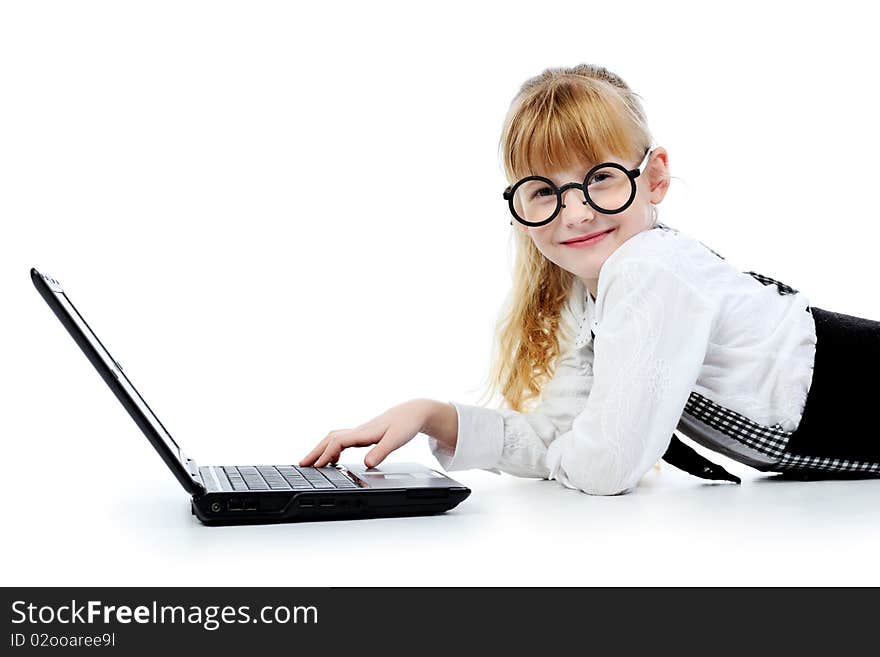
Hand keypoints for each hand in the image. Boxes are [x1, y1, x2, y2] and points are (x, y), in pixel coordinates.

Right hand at [299, 399, 436, 468]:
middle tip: (302, 465)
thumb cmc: (406, 424)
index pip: (337, 442)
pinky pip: (343, 440)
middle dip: (315, 452)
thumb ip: (381, 452)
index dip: (325, 454)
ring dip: (322, 450)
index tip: (315, 466)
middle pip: (330, 439)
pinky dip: (333, 449)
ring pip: (334, 438)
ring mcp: (361, 431)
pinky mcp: (365, 433)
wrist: (414, 412)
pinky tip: (334, 458)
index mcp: (364, 432)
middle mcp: (359, 431)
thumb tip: (367, 463)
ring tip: (312, 464)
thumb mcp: (396, 440)